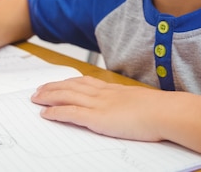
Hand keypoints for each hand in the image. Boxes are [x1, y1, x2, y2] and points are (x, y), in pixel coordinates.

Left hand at [31, 76, 165, 141]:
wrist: (164, 112)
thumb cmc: (159, 111)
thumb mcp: (141, 103)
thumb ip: (130, 104)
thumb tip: (129, 110)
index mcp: (113, 89)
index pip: (84, 82)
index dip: (68, 82)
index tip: (57, 83)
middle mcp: (102, 93)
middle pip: (70, 86)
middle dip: (52, 88)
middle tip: (38, 90)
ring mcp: (98, 104)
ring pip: (66, 96)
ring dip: (48, 97)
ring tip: (36, 99)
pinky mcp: (96, 118)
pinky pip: (70, 113)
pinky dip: (55, 113)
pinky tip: (45, 114)